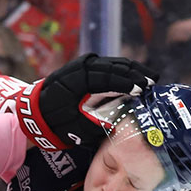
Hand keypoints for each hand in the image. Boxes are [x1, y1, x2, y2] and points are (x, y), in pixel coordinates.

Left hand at [16, 54, 158, 149]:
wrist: (37, 112)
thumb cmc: (56, 123)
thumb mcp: (77, 127)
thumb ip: (99, 123)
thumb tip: (123, 120)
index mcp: (78, 79)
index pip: (108, 77)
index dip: (127, 83)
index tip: (143, 88)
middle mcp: (82, 67)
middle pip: (114, 66)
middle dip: (135, 74)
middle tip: (153, 82)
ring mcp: (84, 64)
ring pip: (114, 63)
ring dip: (133, 70)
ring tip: (150, 78)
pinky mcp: (87, 67)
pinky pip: (110, 65)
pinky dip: (124, 70)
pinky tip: (137, 76)